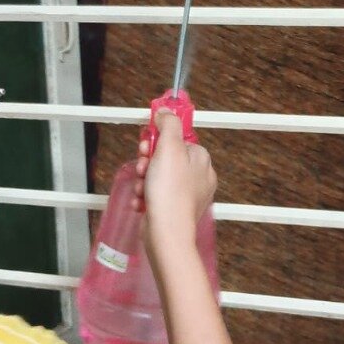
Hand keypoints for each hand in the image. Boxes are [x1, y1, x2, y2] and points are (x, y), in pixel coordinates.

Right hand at [133, 109, 215, 259]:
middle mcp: (198, 176)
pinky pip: (156, 195)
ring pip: (158, 176)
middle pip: (166, 157)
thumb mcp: (169, 148)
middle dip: (148, 161)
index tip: (146, 144)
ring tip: (144, 188)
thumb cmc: (170, 193)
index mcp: (201, 160)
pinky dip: (146, 196)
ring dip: (145, 180)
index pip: (177, 139)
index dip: (157, 140)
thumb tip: (166, 111)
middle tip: (144, 167)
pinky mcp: (174, 209)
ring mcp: (187, 194)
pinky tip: (143, 201)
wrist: (166, 232)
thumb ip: (168, 125)